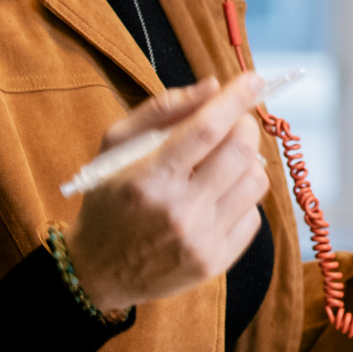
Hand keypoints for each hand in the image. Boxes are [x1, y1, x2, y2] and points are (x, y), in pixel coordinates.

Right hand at [67, 75, 270, 313]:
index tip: (253, 80)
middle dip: (244, 126)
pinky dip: (241, 199)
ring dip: (246, 163)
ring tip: (221, 165)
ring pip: (256, 182)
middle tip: (234, 123)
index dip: (236, 99)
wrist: (96, 271)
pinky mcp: (215, 262)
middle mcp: (178, 211)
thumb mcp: (114, 146)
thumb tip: (213, 87)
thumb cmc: (107, 200)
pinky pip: (254, 215)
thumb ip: (161, 110)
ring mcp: (200, 240)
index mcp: (149, 178)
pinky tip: (216, 199)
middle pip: (240, 152)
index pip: (207, 129)